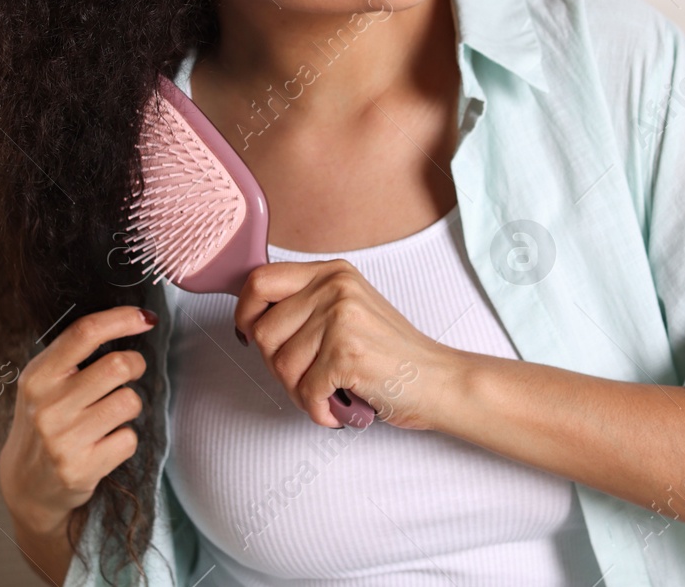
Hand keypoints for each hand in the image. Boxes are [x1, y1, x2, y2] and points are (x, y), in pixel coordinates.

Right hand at [0, 305, 155, 538]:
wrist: (25, 484)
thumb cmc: (44, 422)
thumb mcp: (44, 383)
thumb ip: (74, 354)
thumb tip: (130, 319)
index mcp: (38, 376)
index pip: (85, 333)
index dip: (121, 320)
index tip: (145, 318)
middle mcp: (48, 406)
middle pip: (117, 366)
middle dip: (135, 364)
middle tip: (131, 371)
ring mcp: (64, 440)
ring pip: (129, 402)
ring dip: (129, 404)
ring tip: (111, 414)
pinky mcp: (82, 469)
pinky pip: (129, 439)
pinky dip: (125, 439)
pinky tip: (105, 444)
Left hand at [231, 259, 464, 430]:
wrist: (440, 380)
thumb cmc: (393, 355)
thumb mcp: (348, 311)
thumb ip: (306, 307)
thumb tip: (250, 321)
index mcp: (332, 273)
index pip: (260, 280)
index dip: (244, 313)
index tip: (249, 334)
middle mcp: (335, 287)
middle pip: (263, 331)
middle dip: (277, 366)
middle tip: (306, 378)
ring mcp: (341, 318)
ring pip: (281, 365)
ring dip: (300, 391)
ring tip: (328, 392)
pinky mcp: (347, 353)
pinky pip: (305, 392)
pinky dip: (318, 410)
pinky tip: (340, 407)